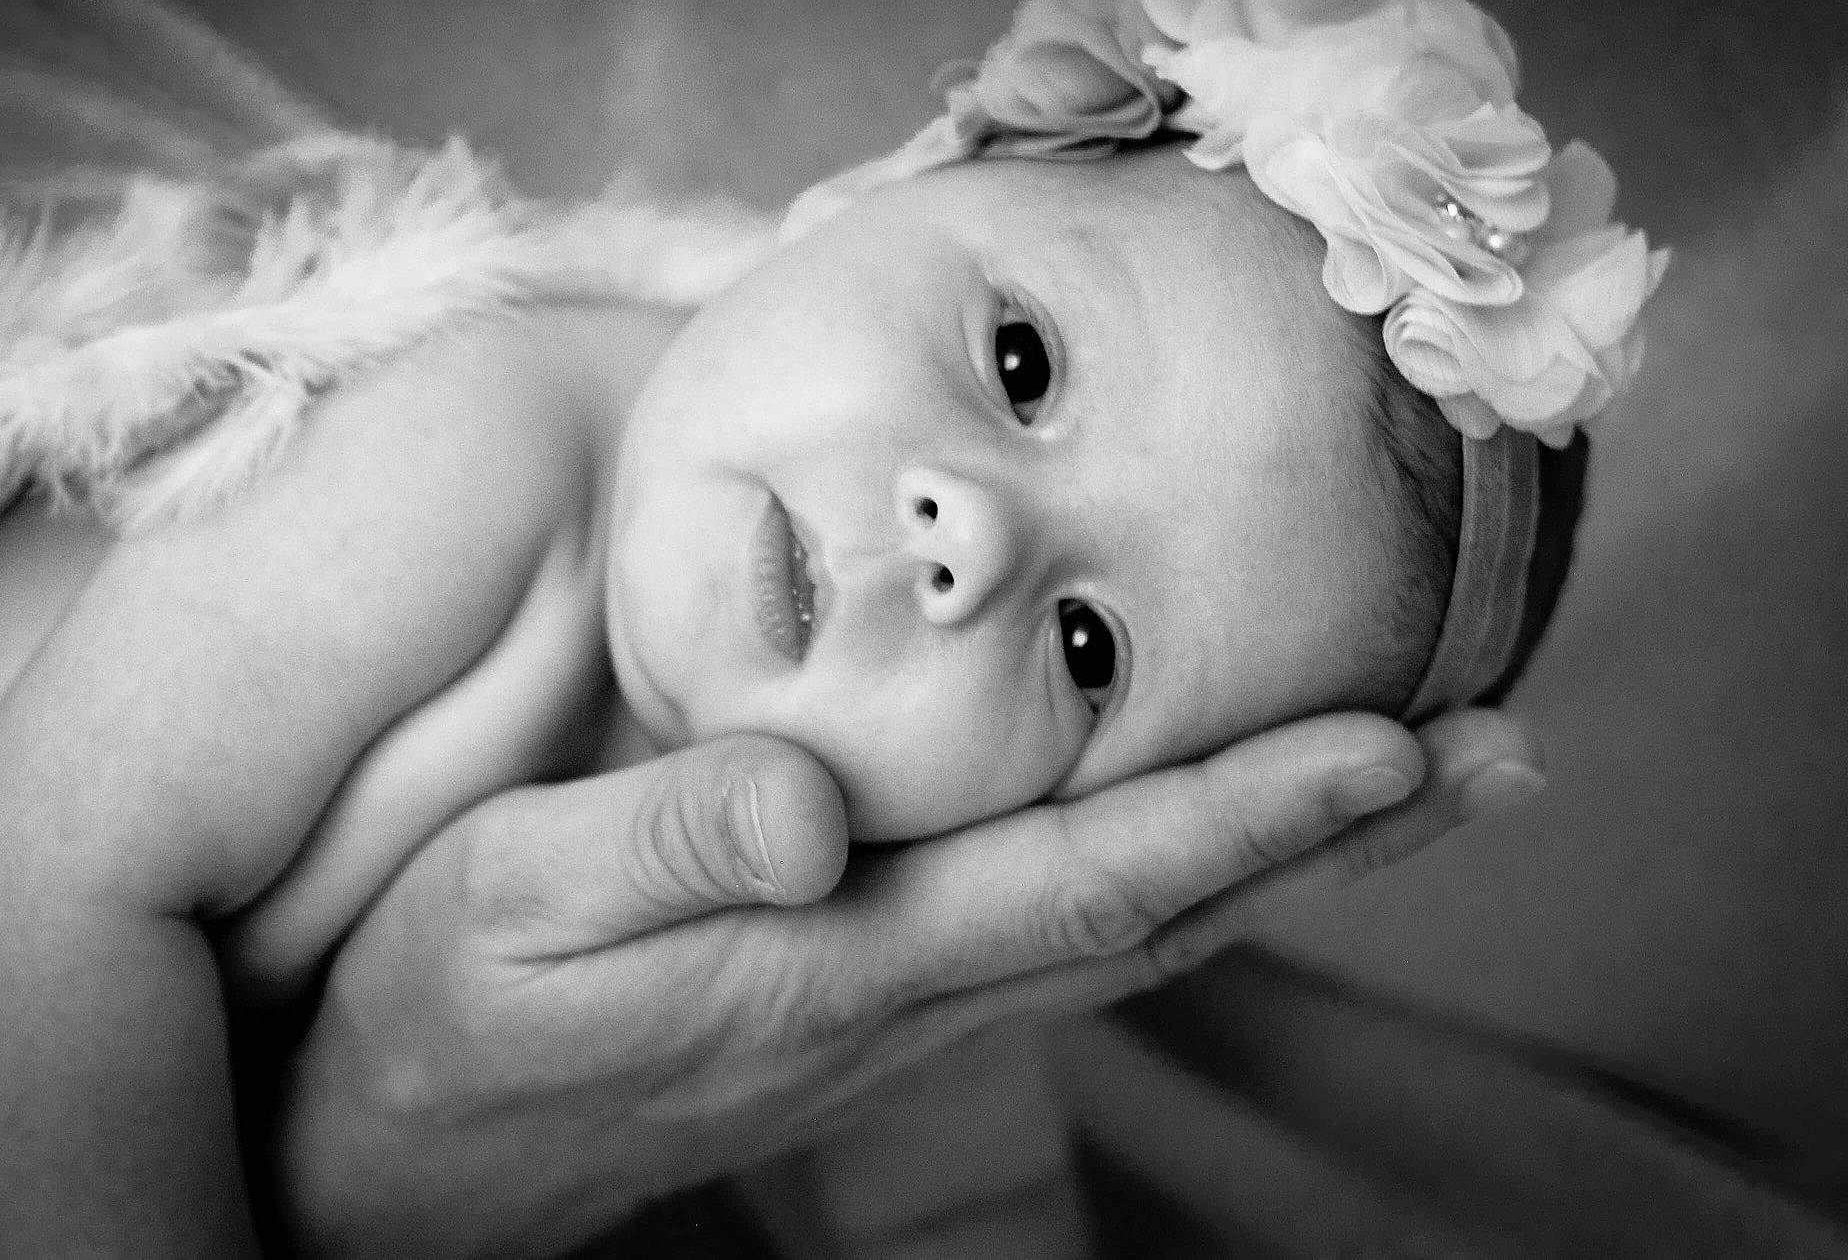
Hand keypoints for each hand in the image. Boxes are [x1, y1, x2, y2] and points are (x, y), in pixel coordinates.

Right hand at [271, 708, 1539, 1258]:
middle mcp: (901, 995)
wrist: (406, 1159)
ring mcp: (895, 1013)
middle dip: (1334, 839)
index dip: (1252, 812)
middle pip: (1159, 916)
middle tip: (1499, 755)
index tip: (1401, 746)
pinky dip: (1174, 878)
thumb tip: (818, 804)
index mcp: (833, 963)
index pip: (1086, 881)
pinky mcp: (864, 1004)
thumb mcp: (503, 911)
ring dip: (1281, 860)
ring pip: (1130, 932)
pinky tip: (1212, 841)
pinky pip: (1060, 937)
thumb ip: (659, 848)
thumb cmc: (439, 1015)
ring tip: (1410, 788)